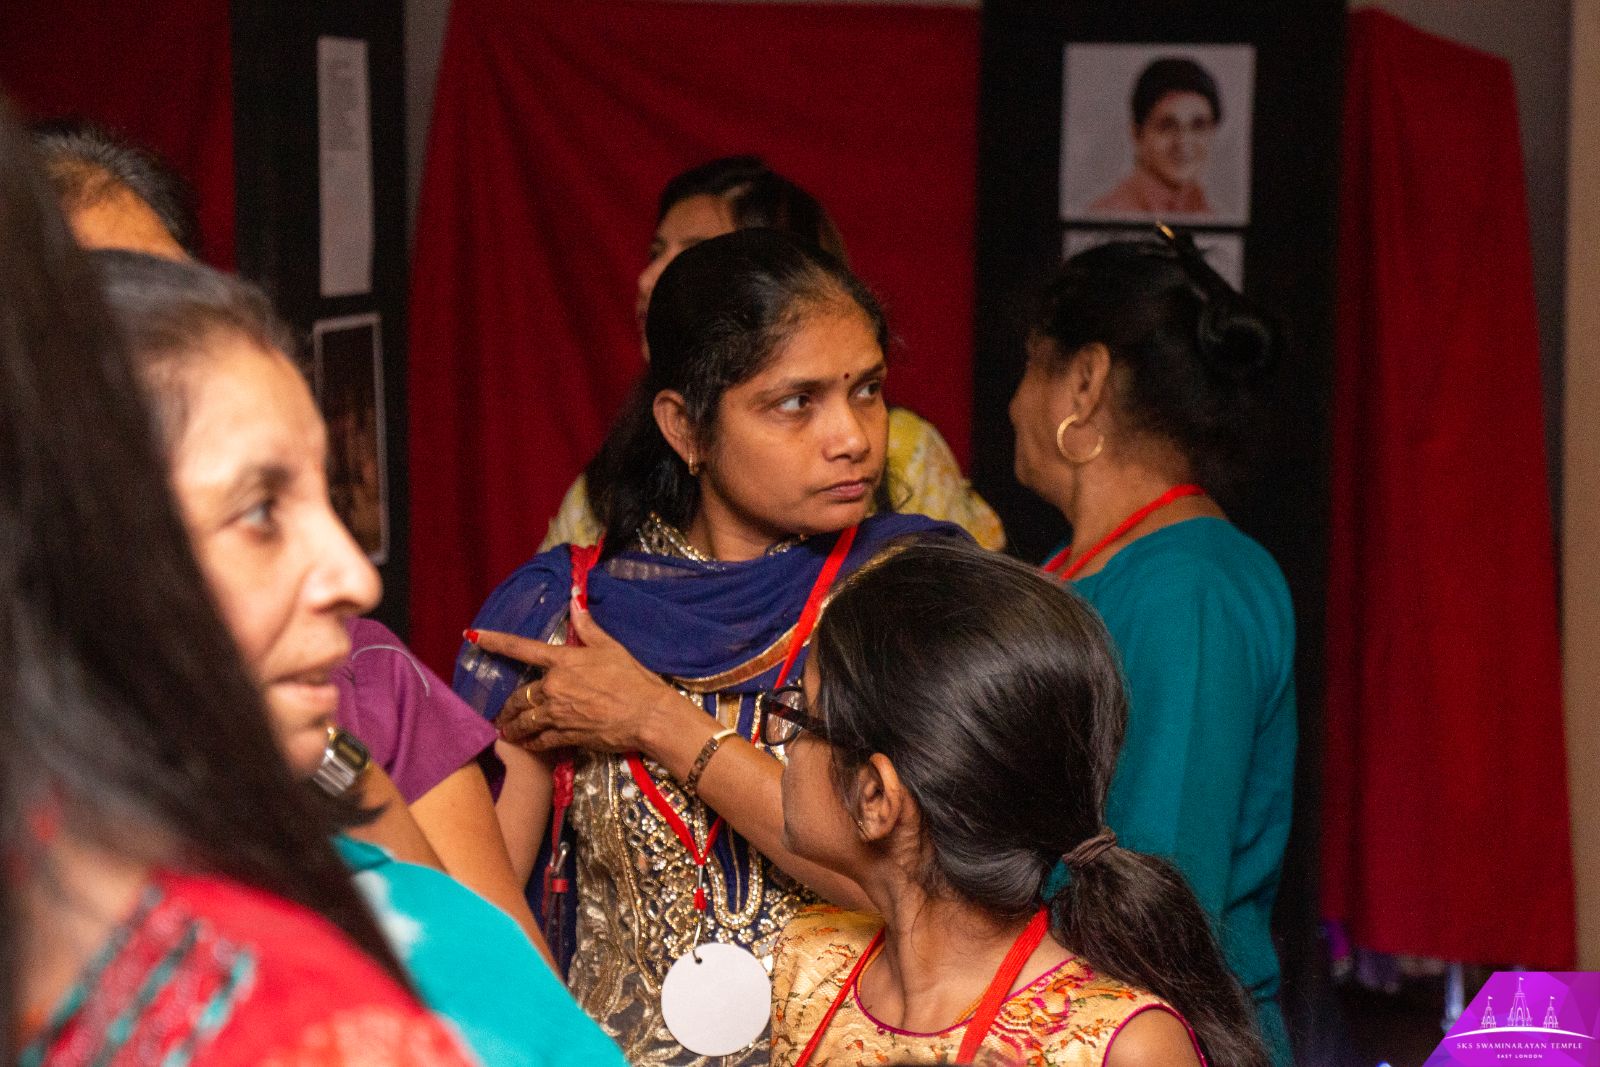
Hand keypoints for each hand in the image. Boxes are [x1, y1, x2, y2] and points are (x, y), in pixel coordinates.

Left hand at [473, 597, 686, 754]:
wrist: (647, 714)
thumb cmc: (633, 678)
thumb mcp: (610, 647)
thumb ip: (587, 627)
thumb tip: (574, 600)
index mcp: (563, 661)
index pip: (521, 647)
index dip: (495, 641)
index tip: (473, 636)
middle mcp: (554, 687)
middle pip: (518, 696)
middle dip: (507, 706)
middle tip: (501, 713)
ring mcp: (558, 713)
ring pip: (524, 721)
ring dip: (512, 727)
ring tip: (506, 731)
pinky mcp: (566, 735)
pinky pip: (539, 740)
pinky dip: (530, 742)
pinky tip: (527, 744)